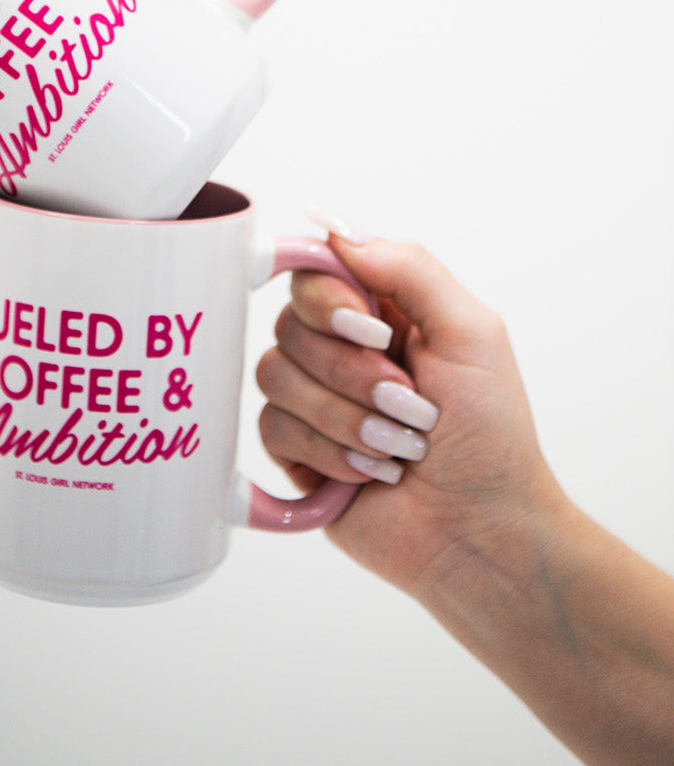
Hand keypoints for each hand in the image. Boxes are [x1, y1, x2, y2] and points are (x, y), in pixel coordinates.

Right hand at [256, 226, 563, 598]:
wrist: (483, 533)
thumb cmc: (493, 437)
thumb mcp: (473, 335)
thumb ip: (410, 270)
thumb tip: (337, 233)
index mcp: (381, 310)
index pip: (314, 270)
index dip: (329, 298)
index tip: (372, 330)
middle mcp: (341, 348)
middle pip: (289, 323)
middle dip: (353, 373)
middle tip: (410, 404)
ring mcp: (316, 399)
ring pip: (275, 376)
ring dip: (347, 418)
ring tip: (399, 448)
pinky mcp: (298, 451)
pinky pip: (273, 429)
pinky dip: (330, 453)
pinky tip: (371, 474)